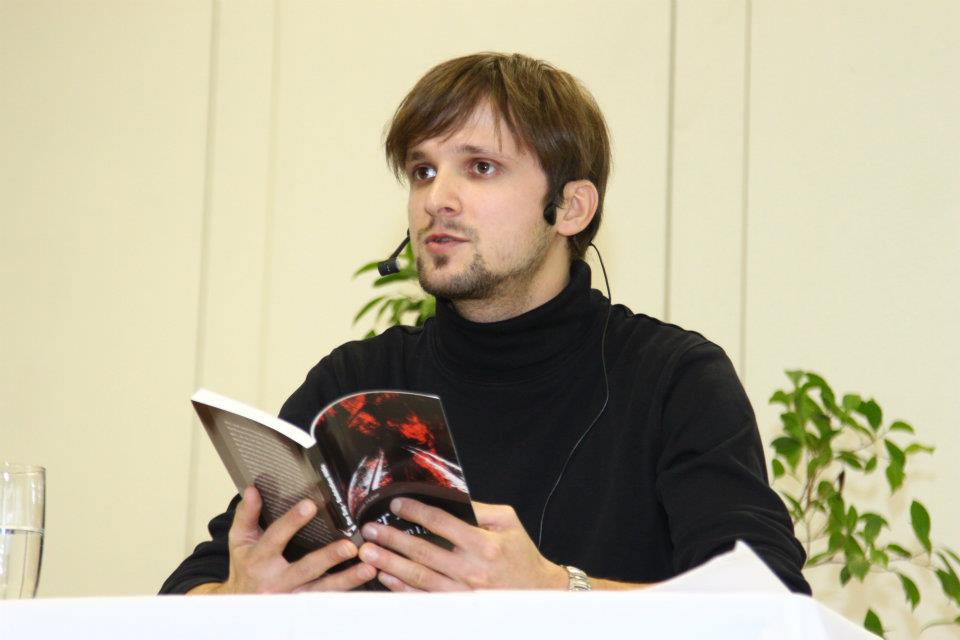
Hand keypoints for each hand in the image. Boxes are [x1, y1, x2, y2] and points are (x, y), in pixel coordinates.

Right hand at [212, 486, 375, 593]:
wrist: (240, 603)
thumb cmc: (245, 567)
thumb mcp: (240, 540)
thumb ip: (246, 514)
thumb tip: (252, 489)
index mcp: (259, 559)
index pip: (275, 537)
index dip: (291, 522)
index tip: (310, 506)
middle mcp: (276, 580)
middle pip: (304, 569)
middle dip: (328, 558)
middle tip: (349, 546)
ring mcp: (292, 595)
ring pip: (321, 589)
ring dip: (346, 579)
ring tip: (367, 567)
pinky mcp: (303, 604)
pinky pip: (327, 598)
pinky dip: (347, 589)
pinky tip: (364, 578)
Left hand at [357, 498, 566, 591]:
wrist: (537, 592)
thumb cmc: (521, 554)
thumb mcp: (508, 522)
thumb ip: (480, 509)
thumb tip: (451, 497)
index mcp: (483, 544)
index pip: (442, 522)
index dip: (416, 511)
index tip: (396, 504)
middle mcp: (471, 569)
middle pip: (424, 551)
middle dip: (393, 539)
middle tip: (370, 530)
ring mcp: (463, 592)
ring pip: (419, 577)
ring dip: (391, 563)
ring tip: (369, 552)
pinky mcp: (458, 606)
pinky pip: (424, 597)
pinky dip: (402, 588)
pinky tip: (386, 577)